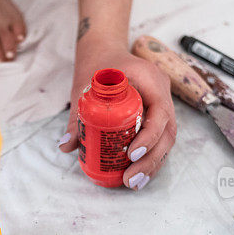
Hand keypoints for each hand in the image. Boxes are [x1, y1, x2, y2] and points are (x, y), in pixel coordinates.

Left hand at [58, 35, 176, 189]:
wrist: (106, 51)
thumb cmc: (98, 66)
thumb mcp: (85, 88)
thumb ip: (77, 117)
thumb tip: (67, 146)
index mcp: (150, 79)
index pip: (159, 112)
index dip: (149, 137)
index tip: (132, 155)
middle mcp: (162, 92)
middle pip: (167, 132)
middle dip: (150, 160)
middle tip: (130, 180)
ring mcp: (163, 104)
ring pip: (166, 139)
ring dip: (152, 164)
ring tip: (134, 183)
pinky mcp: (158, 115)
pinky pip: (159, 138)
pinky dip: (150, 158)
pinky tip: (139, 175)